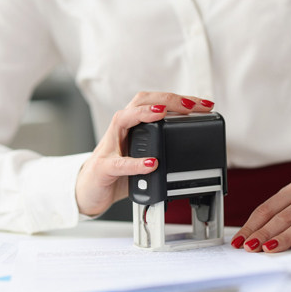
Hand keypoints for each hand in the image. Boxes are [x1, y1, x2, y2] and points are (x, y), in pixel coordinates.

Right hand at [75, 92, 214, 215]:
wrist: (88, 192)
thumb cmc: (117, 172)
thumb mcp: (143, 156)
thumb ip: (161, 148)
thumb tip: (192, 144)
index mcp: (133, 126)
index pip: (155, 102)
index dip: (178, 99)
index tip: (202, 104)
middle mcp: (120, 130)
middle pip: (140, 102)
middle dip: (167, 99)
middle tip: (191, 104)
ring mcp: (110, 147)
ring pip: (123, 119)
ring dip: (144, 114)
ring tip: (164, 114)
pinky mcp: (103, 168)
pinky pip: (118, 163)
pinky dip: (136, 162)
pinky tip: (152, 162)